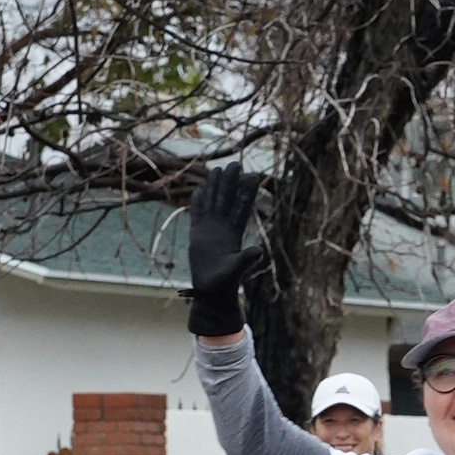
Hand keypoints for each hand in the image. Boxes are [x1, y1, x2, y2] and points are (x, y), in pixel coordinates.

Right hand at [186, 161, 261, 335]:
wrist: (212, 291)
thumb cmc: (225, 283)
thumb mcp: (236, 269)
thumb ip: (246, 259)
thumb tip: (258, 251)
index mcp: (233, 232)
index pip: (241, 207)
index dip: (246, 192)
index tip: (253, 175)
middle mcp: (222, 228)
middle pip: (226, 199)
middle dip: (230, 182)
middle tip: (235, 163)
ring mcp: (209, 230)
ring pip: (212, 203)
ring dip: (214, 187)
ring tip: (216, 169)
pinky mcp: (197, 236)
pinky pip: (197, 215)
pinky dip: (197, 203)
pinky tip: (198, 190)